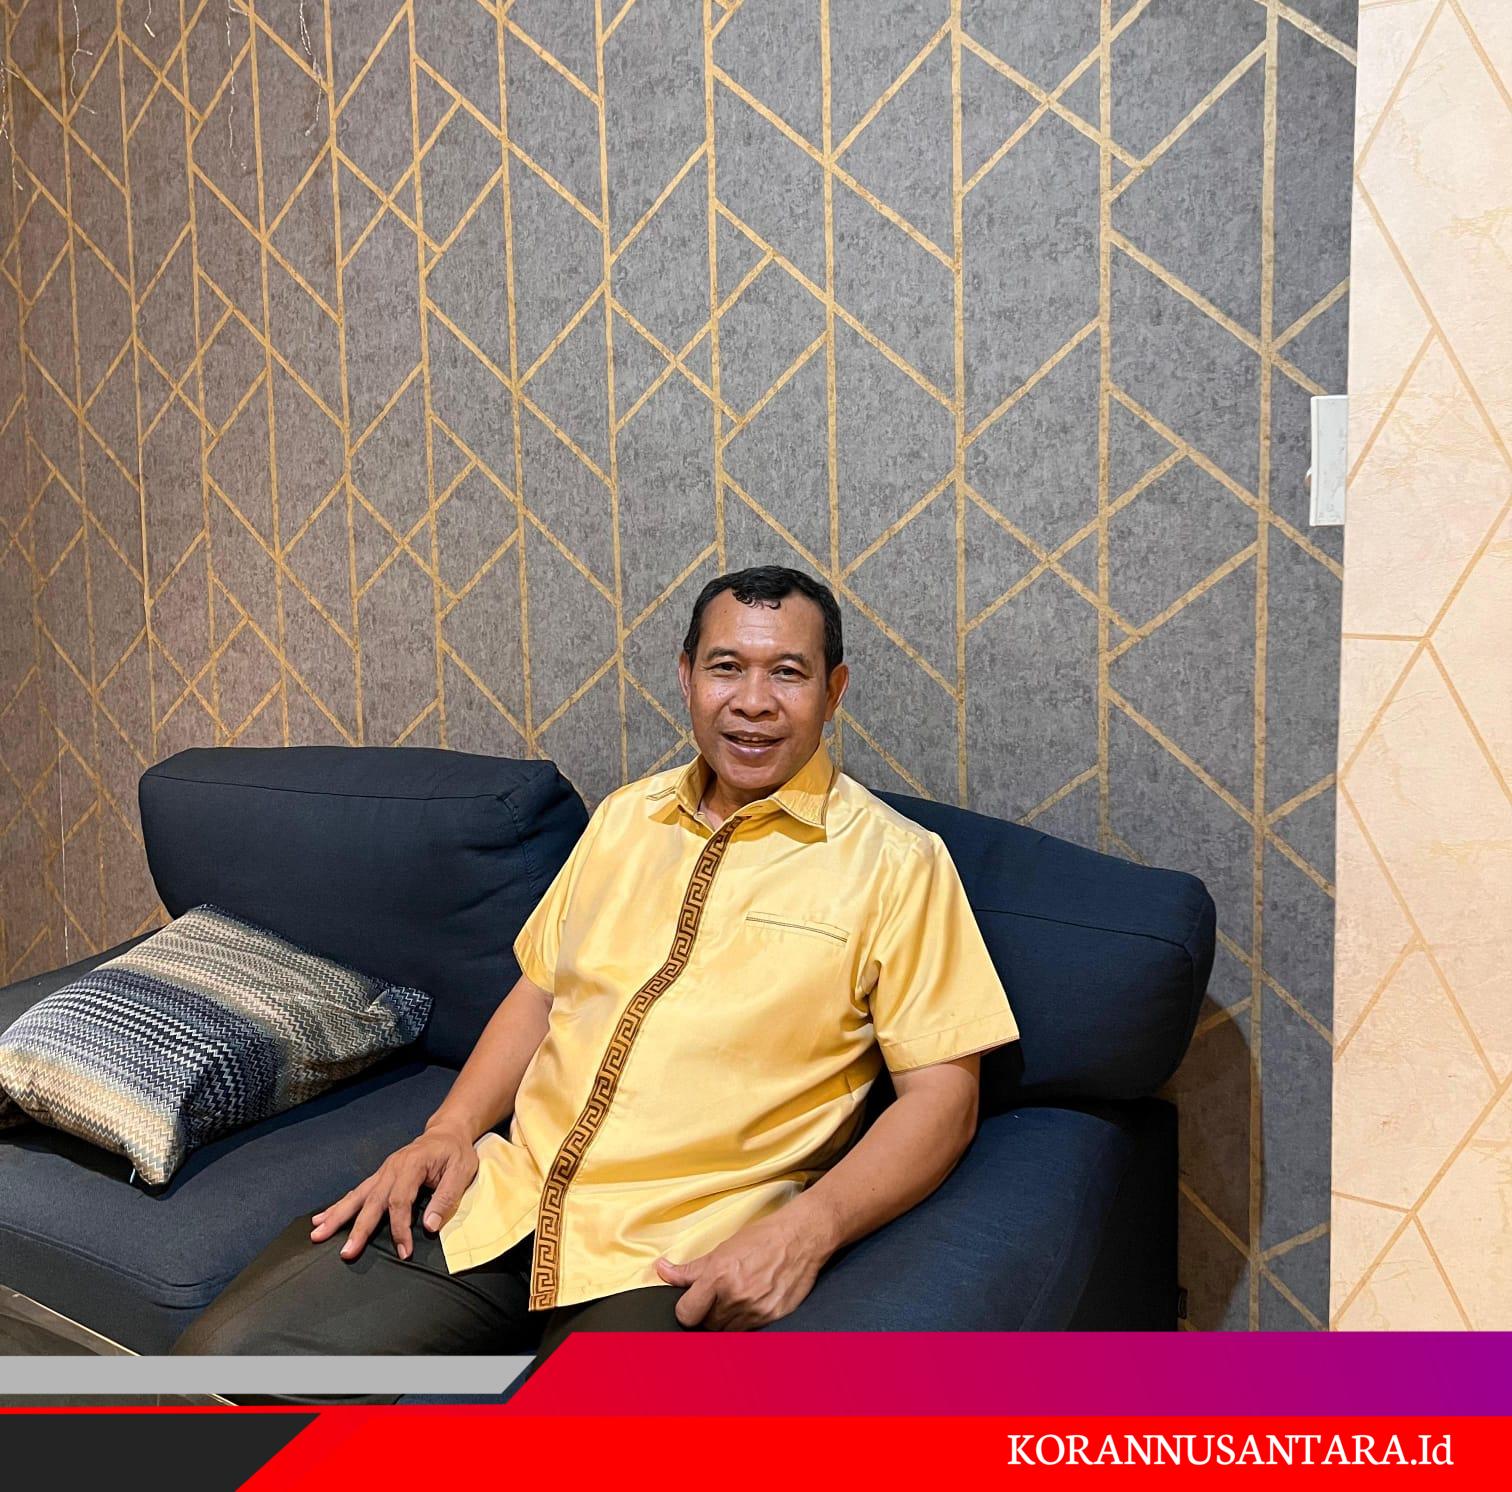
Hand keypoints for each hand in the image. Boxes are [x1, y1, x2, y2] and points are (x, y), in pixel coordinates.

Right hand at [309, 1123, 478, 1261]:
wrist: (447, 1132)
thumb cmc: (455, 1152)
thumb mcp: (461, 1171)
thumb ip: (446, 1198)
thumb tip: (429, 1226)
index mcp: (412, 1164)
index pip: (400, 1200)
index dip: (400, 1228)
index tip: (404, 1251)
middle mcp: (391, 1168)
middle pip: (372, 1201)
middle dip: (358, 1228)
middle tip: (347, 1252)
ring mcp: (383, 1171)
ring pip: (357, 1196)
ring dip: (337, 1217)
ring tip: (317, 1234)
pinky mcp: (379, 1177)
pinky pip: (356, 1193)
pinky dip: (338, 1207)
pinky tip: (321, 1218)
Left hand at [653, 1208, 830, 1329]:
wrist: (800, 1237)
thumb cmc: (761, 1238)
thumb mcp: (722, 1249)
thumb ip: (690, 1268)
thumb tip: (661, 1270)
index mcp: (719, 1276)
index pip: (686, 1314)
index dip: (686, 1310)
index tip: (691, 1304)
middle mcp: (736, 1296)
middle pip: (707, 1325)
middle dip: (708, 1314)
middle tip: (718, 1298)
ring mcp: (756, 1310)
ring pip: (727, 1332)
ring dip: (727, 1321)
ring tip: (736, 1301)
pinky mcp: (773, 1318)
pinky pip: (749, 1333)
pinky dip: (746, 1323)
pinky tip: (750, 1307)